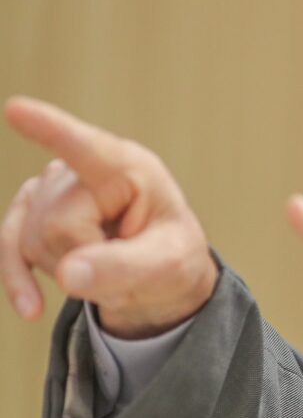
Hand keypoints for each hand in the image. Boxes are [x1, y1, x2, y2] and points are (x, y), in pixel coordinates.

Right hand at [1, 97, 216, 337]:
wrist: (157, 273)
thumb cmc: (170, 256)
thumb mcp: (167, 266)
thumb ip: (124, 268)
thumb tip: (67, 275)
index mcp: (129, 169)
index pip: (86, 148)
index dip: (51, 129)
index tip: (17, 109)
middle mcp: (85, 170)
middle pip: (56, 225)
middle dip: (83, 257)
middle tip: (122, 258)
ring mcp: (53, 187)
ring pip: (30, 239)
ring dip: (63, 266)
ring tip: (103, 258)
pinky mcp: (31, 209)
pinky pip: (7, 246)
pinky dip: (17, 278)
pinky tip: (32, 308)